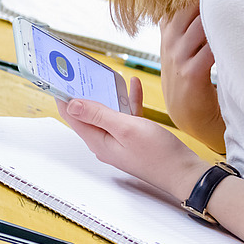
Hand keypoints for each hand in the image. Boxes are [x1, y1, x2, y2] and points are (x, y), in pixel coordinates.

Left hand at [57, 78, 211, 200]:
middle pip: (87, 114)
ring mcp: (119, 141)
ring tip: (106, 74)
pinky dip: (128, 101)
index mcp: (98, 141)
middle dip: (83, 92)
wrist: (184, 173)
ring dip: (108, 94)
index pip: (72, 116)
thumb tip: (72, 104)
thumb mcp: (125, 128)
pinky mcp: (134, 139)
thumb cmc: (158, 155)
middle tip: (80, 71)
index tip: (59, 77)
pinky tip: (133, 86)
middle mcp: (105, 142)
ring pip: (107, 113)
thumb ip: (98, 114)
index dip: (63, 96)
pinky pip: (126, 116)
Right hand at [159, 4, 226, 152]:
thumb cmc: (194, 74)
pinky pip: (210, 49)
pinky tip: (240, 37)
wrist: (189, 114)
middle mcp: (170, 40)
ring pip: (202, 24)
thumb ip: (190, 20)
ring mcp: (177, 56)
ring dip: (223, 17)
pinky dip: (225, 41)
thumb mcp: (182, 44)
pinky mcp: (190, 74)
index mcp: (168, 29)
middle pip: (191, 5)